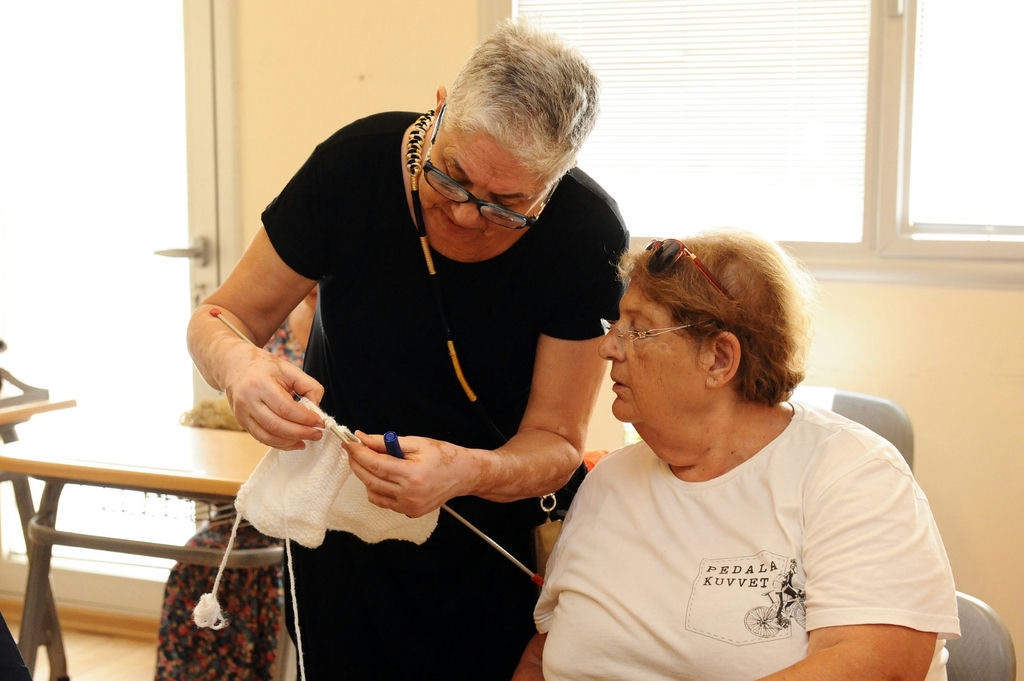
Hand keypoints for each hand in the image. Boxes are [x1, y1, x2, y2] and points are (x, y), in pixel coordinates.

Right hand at [222, 343, 325, 449]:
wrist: (235, 367)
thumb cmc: (264, 368)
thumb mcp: (290, 369)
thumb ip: (309, 386)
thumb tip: (316, 409)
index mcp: (260, 384)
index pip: (285, 408)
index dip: (305, 418)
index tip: (320, 422)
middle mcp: (248, 400)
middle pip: (276, 425)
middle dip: (300, 433)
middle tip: (317, 434)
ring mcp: (242, 414)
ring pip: (268, 436)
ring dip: (290, 442)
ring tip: (307, 440)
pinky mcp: (242, 423)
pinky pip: (262, 438)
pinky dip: (280, 444)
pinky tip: (294, 442)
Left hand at [345, 432, 471, 516]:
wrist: (463, 475)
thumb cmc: (443, 456)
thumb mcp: (416, 443)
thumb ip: (387, 442)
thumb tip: (363, 438)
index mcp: (413, 475)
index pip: (376, 465)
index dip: (359, 453)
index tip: (349, 443)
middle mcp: (409, 494)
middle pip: (370, 480)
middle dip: (356, 464)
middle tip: (351, 450)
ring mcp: (409, 506)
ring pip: (374, 493)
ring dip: (365, 476)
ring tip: (369, 461)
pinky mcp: (410, 512)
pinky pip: (384, 501)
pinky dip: (376, 488)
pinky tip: (381, 476)